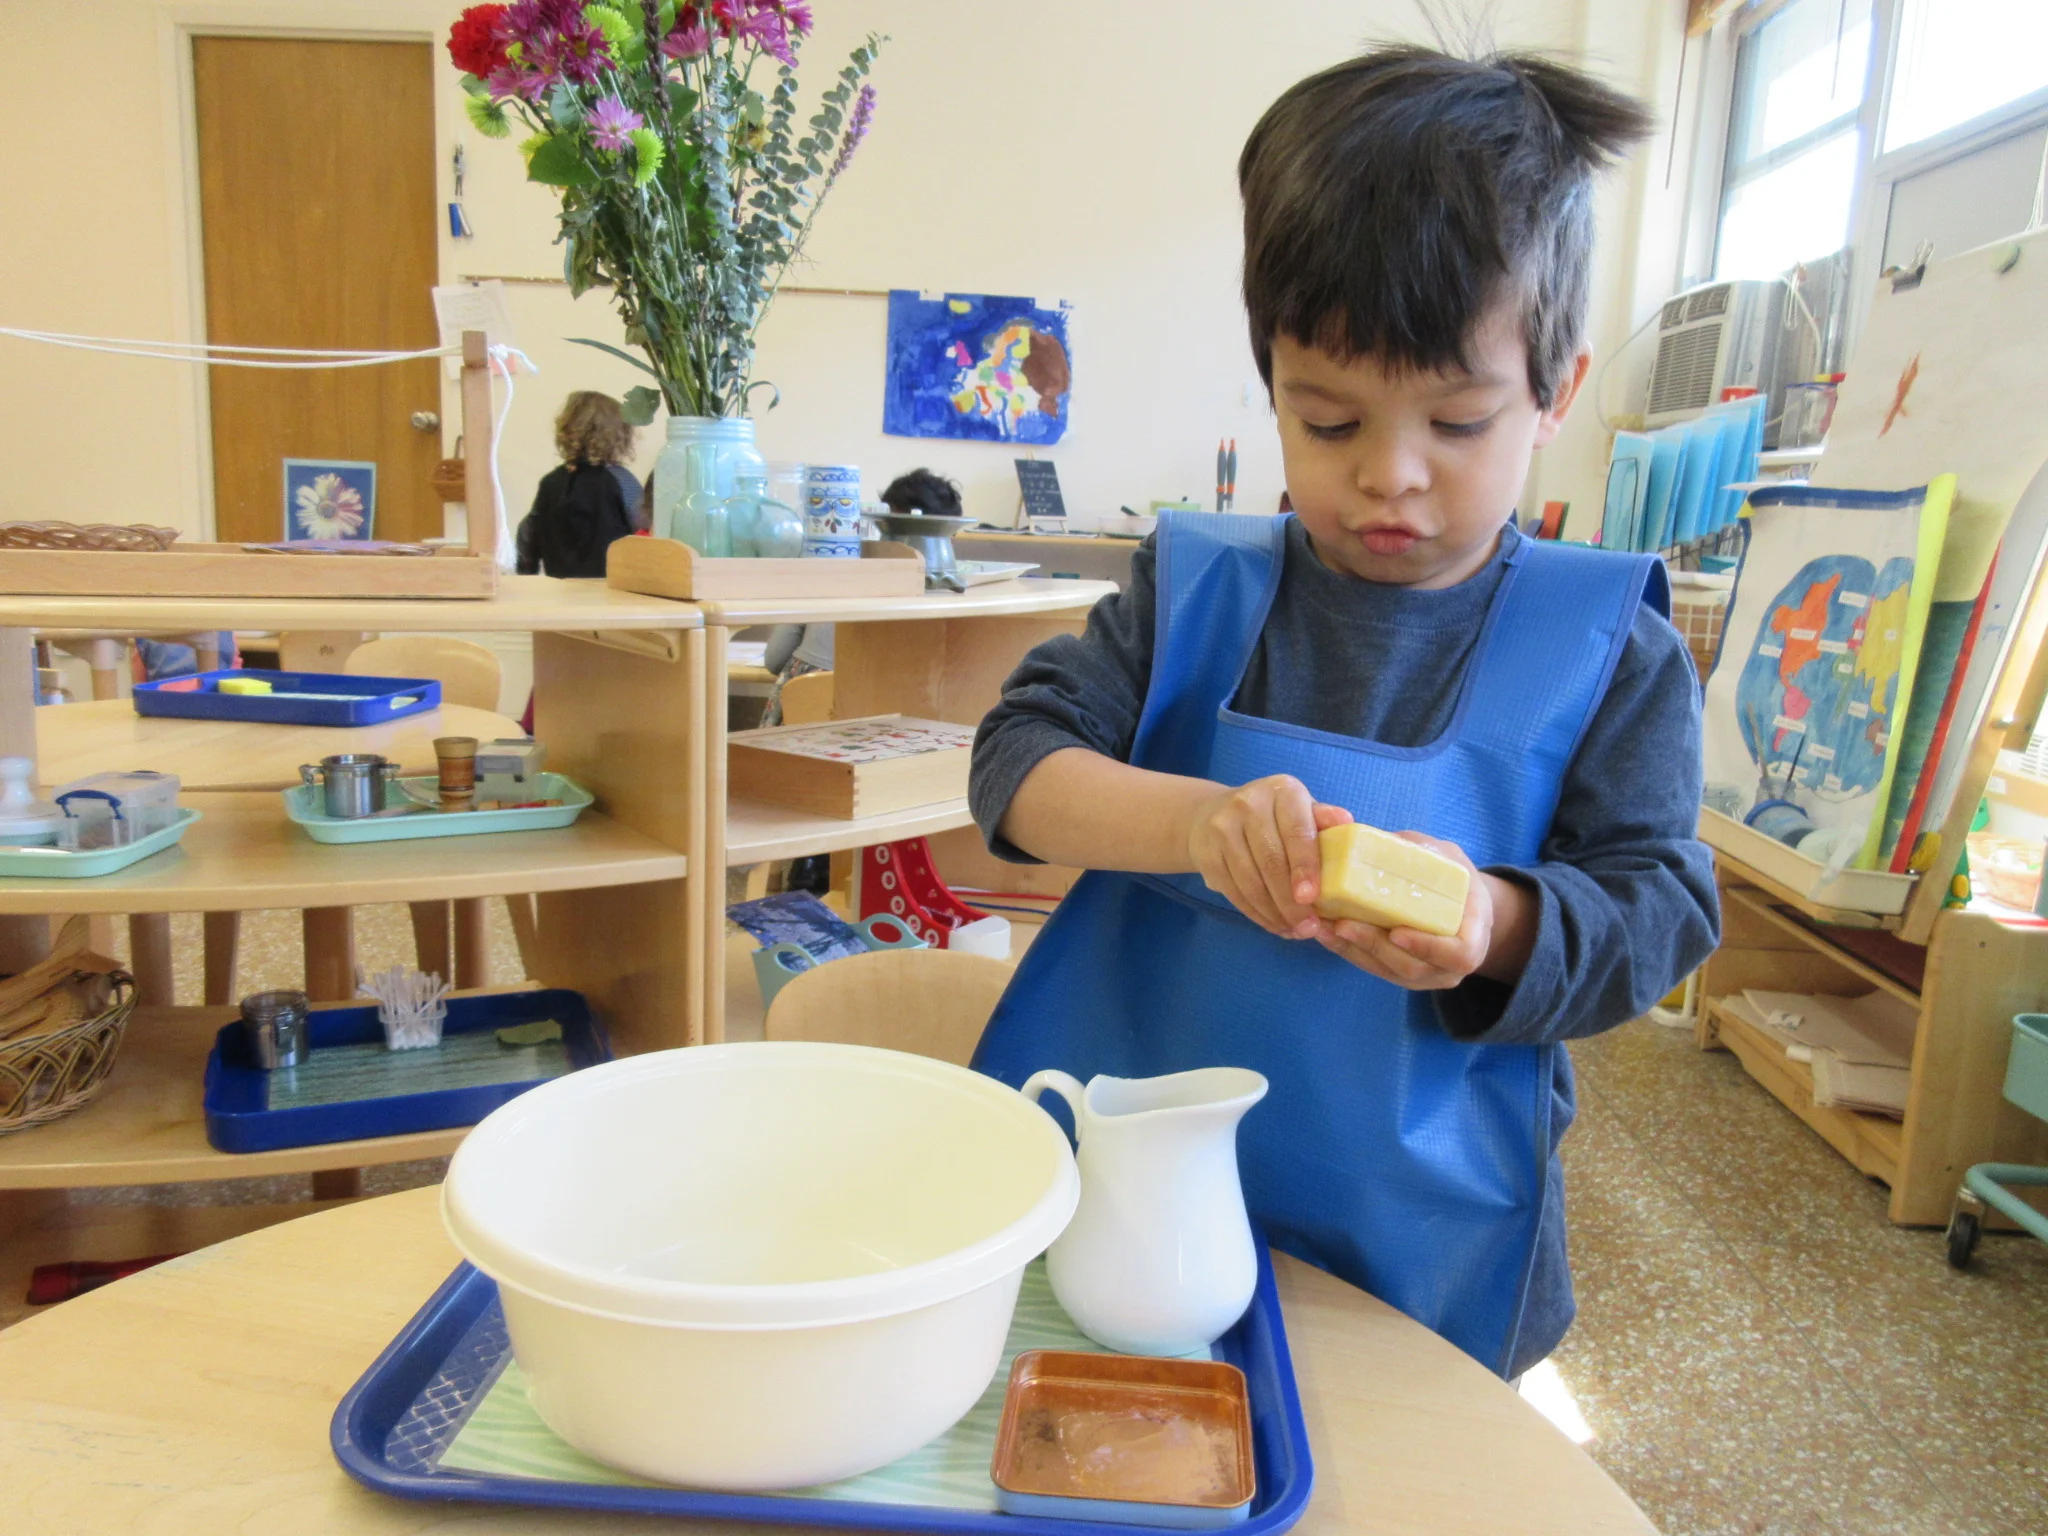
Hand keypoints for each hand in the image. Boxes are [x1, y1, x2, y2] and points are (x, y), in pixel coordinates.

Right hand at [1186, 775, 1352, 937]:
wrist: (1213, 814)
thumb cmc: (1273, 817)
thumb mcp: (1301, 810)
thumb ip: (1323, 820)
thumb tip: (1347, 823)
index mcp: (1282, 792)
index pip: (1296, 831)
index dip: (1304, 867)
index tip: (1312, 898)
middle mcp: (1248, 805)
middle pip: (1271, 861)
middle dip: (1291, 901)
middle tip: (1308, 928)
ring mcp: (1222, 829)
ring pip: (1250, 882)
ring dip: (1274, 913)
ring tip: (1294, 931)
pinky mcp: (1207, 855)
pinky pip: (1234, 892)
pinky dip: (1255, 914)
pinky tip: (1273, 924)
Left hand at [1312, 833, 1497, 989]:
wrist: (1460, 908)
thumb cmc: (1456, 880)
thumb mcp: (1450, 859)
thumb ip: (1425, 852)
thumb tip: (1383, 839)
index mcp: (1473, 940)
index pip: (1458, 954)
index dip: (1427, 946)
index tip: (1397, 931)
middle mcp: (1449, 967)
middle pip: (1412, 966)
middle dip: (1374, 945)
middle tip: (1342, 924)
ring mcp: (1424, 976)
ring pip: (1386, 970)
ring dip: (1352, 950)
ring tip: (1324, 927)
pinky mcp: (1398, 974)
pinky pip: (1372, 968)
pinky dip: (1346, 950)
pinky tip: (1324, 931)